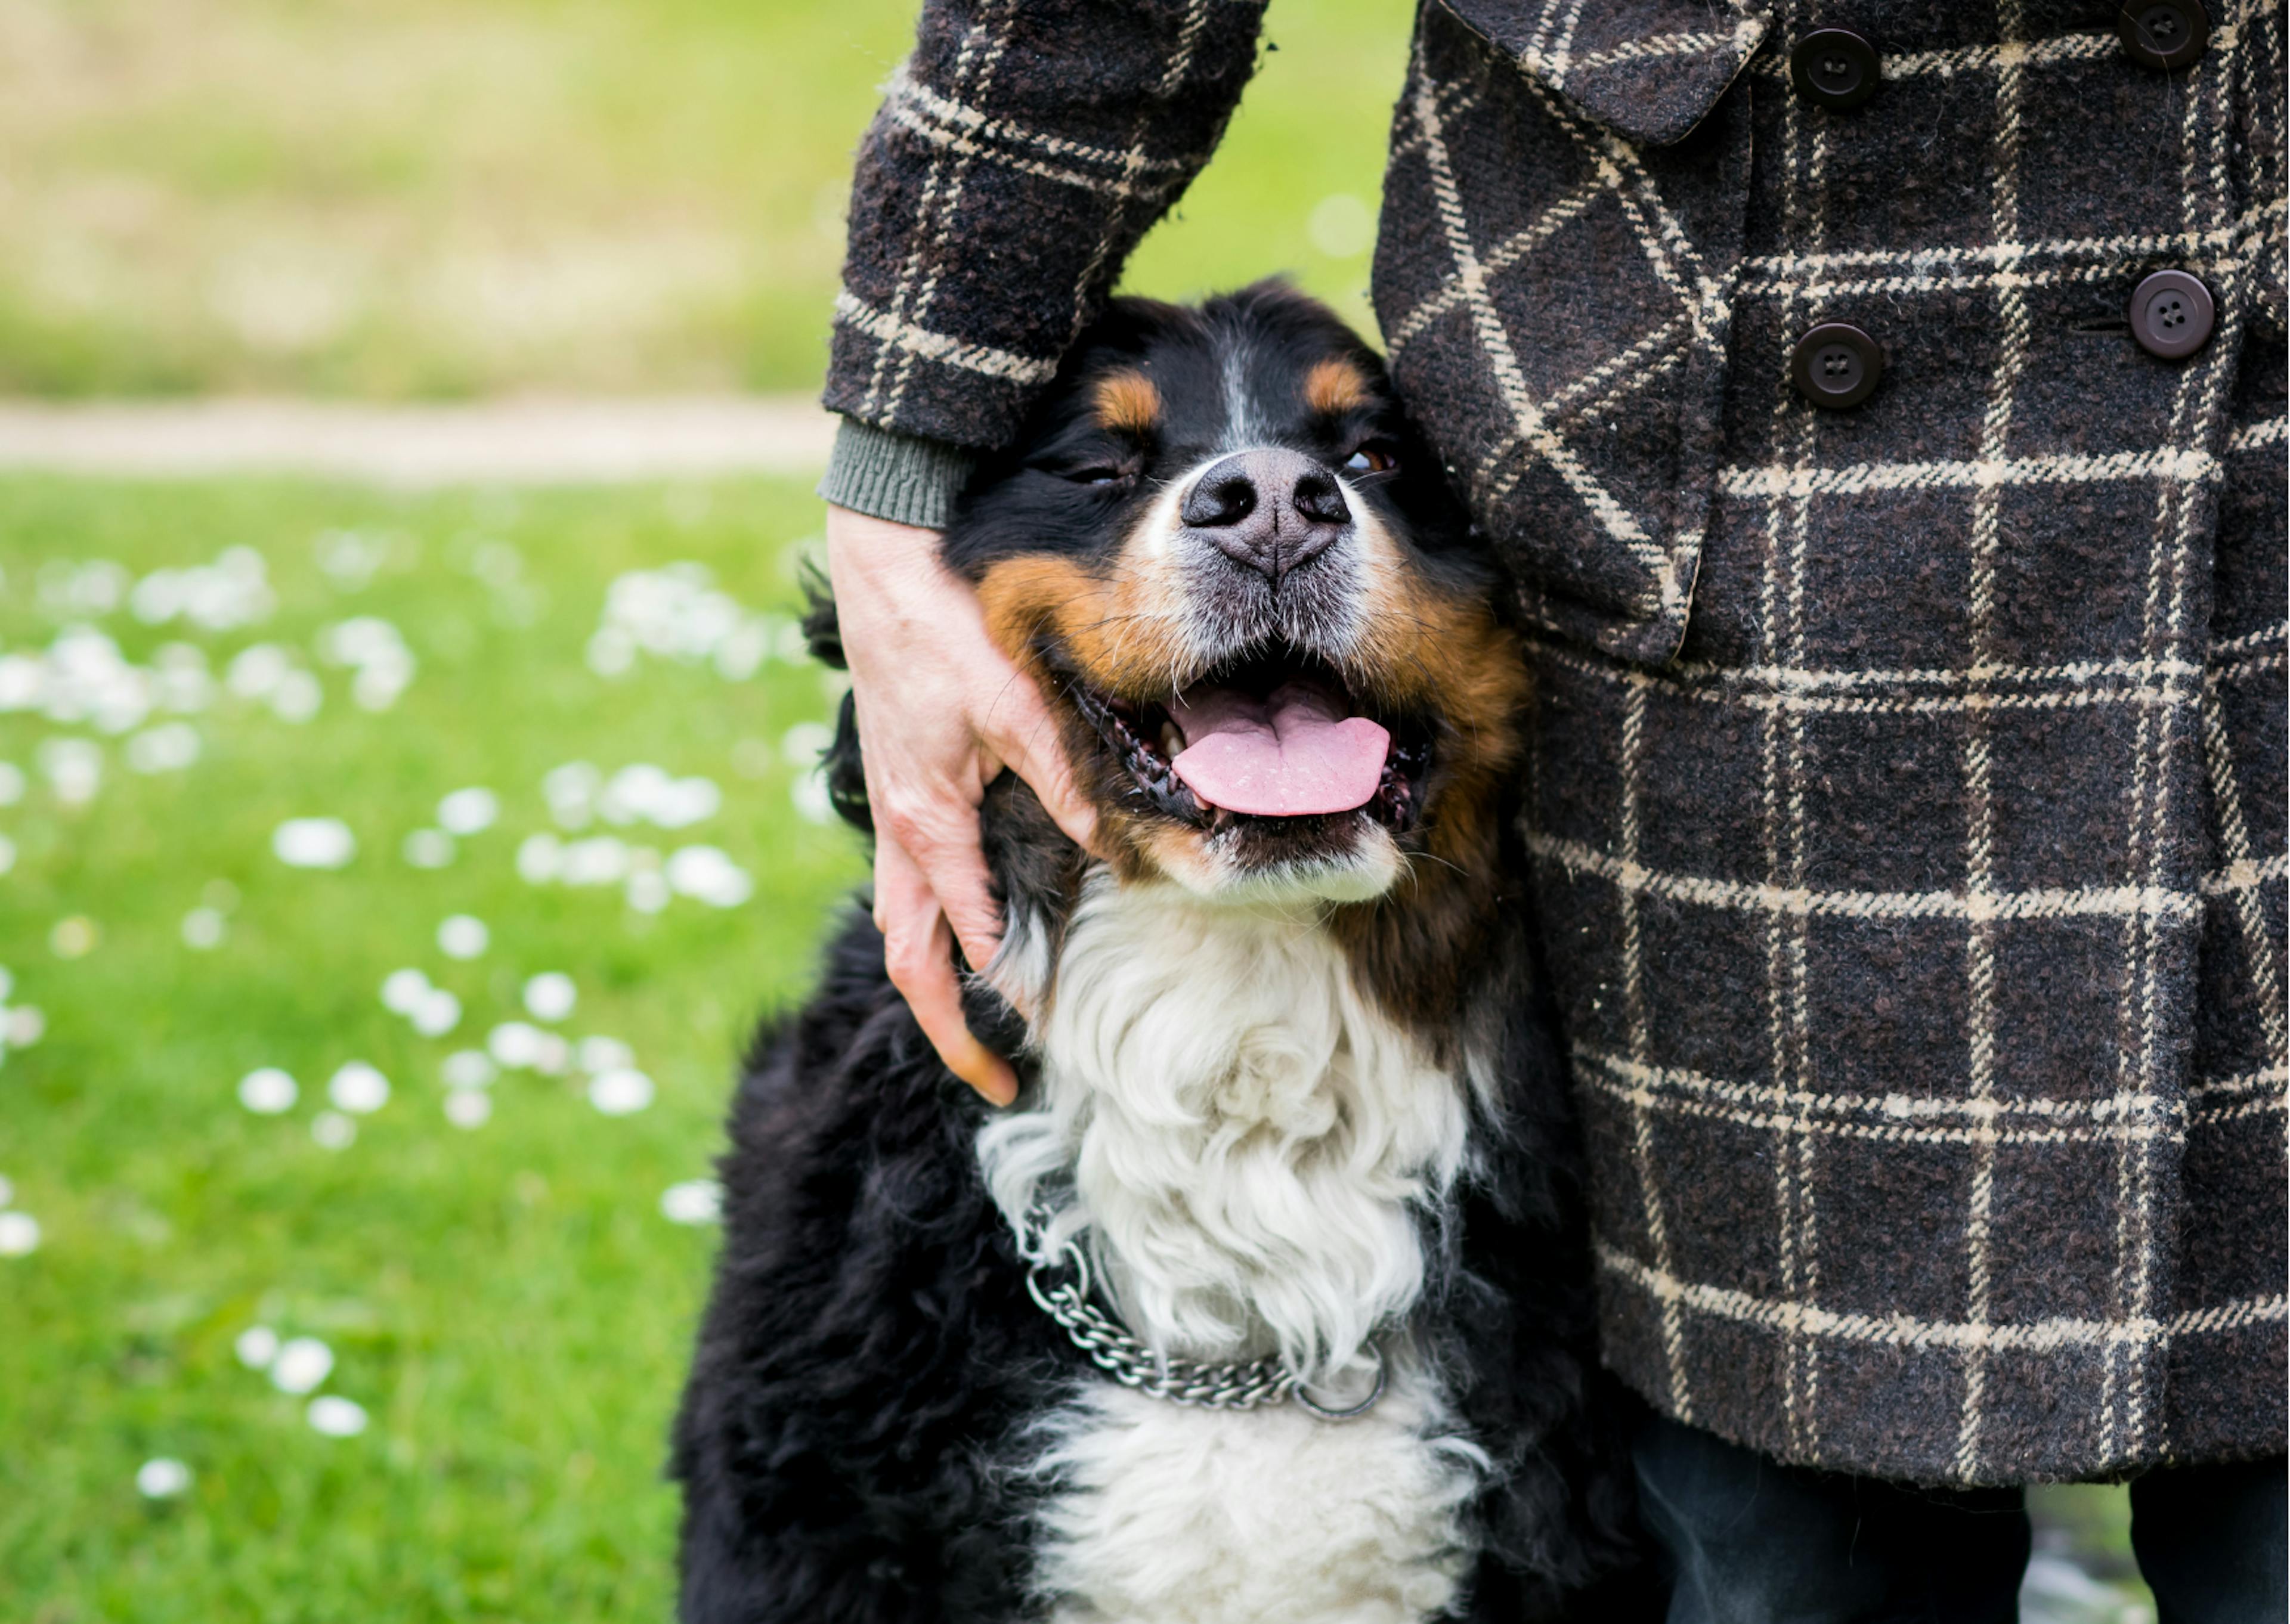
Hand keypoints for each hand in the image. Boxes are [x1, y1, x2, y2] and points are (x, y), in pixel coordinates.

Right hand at [823, 505, 1097, 1104]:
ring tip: (977, 1028)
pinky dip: (935, 923)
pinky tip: (975, 928)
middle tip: (999, 1084)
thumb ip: (1065, 780)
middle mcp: (900, 832)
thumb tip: (1123, 843)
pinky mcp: (902, 789)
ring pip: (903, 924)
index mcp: (924, 824)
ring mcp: (893, 814)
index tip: (1047, 1040)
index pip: (962, 941)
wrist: (881, 563)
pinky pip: (908, 881)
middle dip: (949, 1030)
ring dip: (935, 981)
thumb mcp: (1014, 706)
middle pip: (912, 960)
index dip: (1004, 996)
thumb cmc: (942, 629)